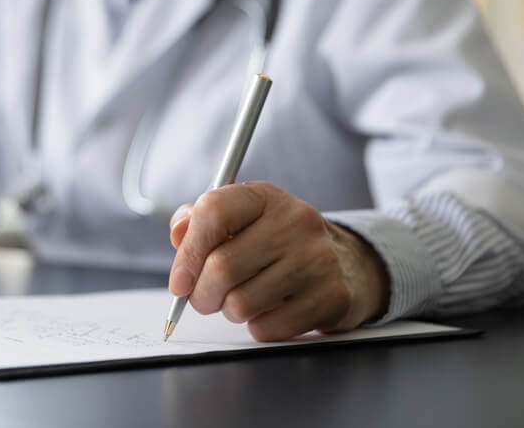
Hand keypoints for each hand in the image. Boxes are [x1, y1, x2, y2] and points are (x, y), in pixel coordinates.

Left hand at [168, 181, 389, 340]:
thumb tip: (178, 234)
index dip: (187, 251)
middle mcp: (295, 221)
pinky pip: (268, 327)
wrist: (344, 263)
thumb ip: (200, 222)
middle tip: (204, 299)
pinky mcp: (331, 296)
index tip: (179, 281)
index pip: (214, 212)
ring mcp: (317, 258)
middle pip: (222, 266)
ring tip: (241, 300)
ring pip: (241, 303)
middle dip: (201, 294)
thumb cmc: (275, 242)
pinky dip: (257, 327)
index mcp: (264, 196)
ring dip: (229, 311)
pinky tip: (270, 310)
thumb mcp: (240, 219)